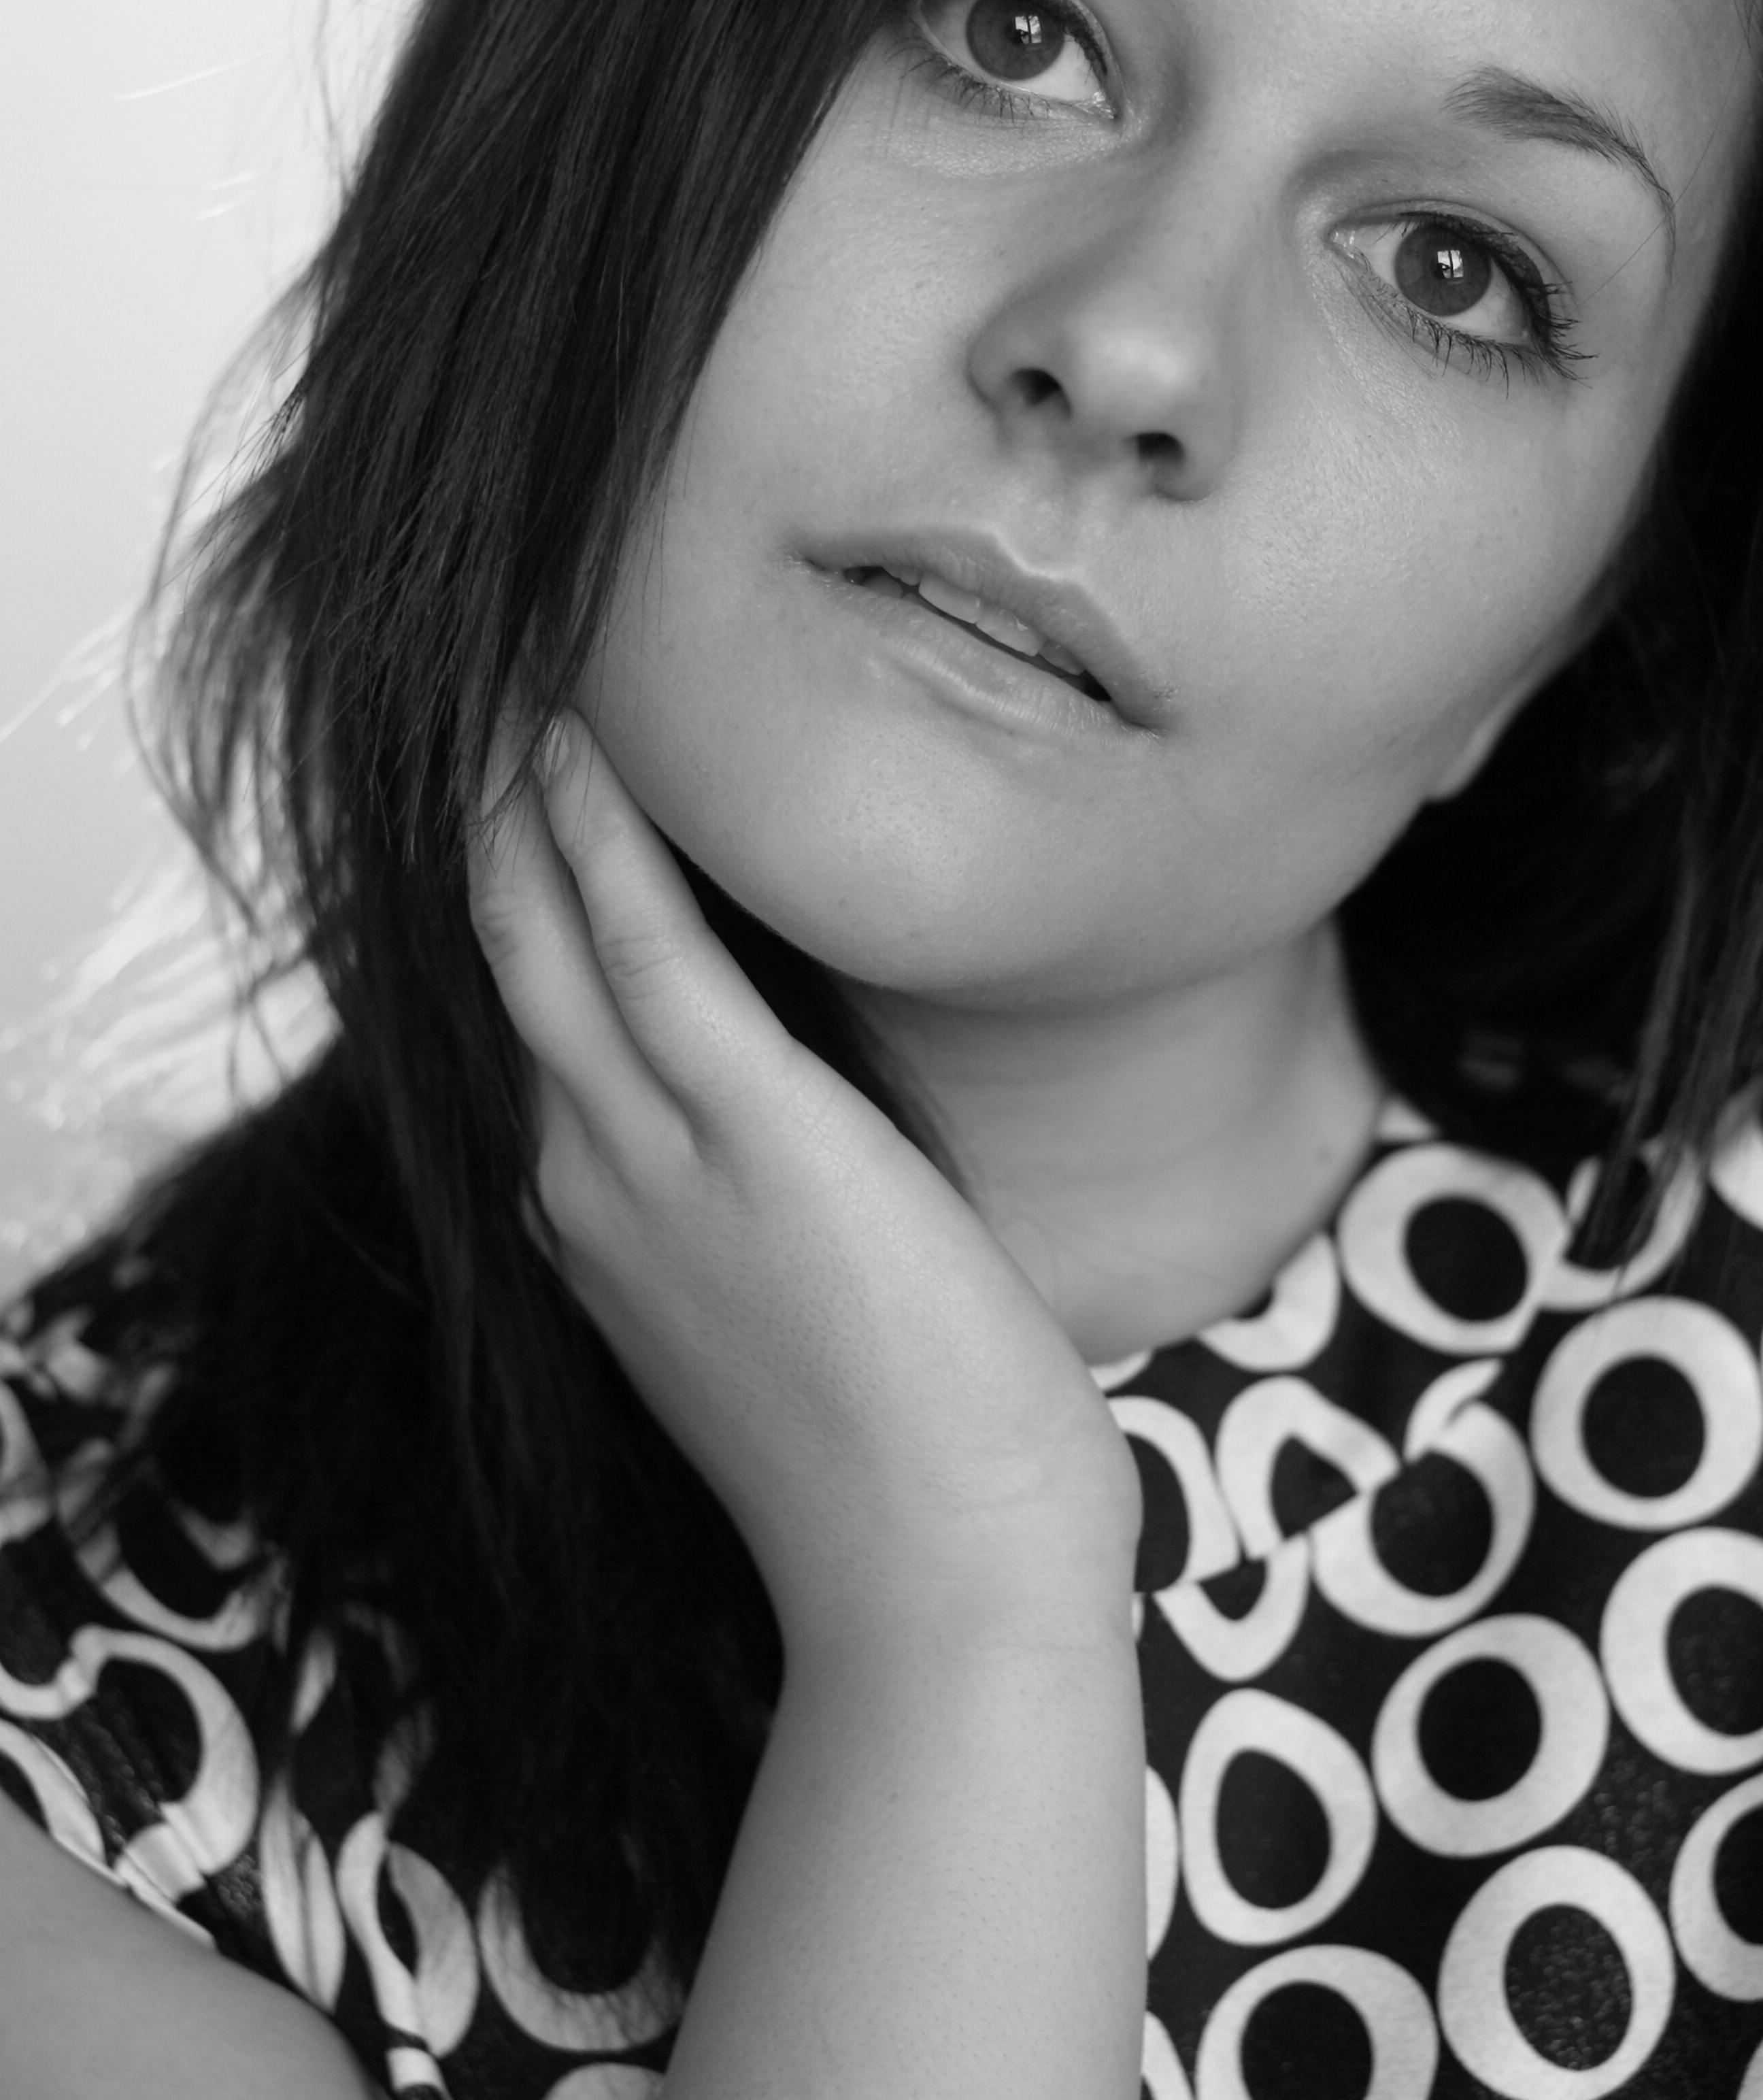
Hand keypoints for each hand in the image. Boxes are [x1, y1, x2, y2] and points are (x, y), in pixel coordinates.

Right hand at [467, 712, 1139, 1655]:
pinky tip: (581, 749)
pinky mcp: (751, 1132)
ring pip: (542, 937)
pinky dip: (601, 844)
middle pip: (502, 961)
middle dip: (482, 819)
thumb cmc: (895, 1451)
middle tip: (478, 687)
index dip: (507, 897)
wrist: (945, 1578)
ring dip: (521, 798)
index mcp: (593, 1217)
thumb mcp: (781, 1301)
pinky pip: (647, 954)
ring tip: (511, 674)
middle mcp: (583, 1177)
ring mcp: (650, 1157)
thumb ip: (745, 1198)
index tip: (512, 784)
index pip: (529, 1023)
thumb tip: (787, 1113)